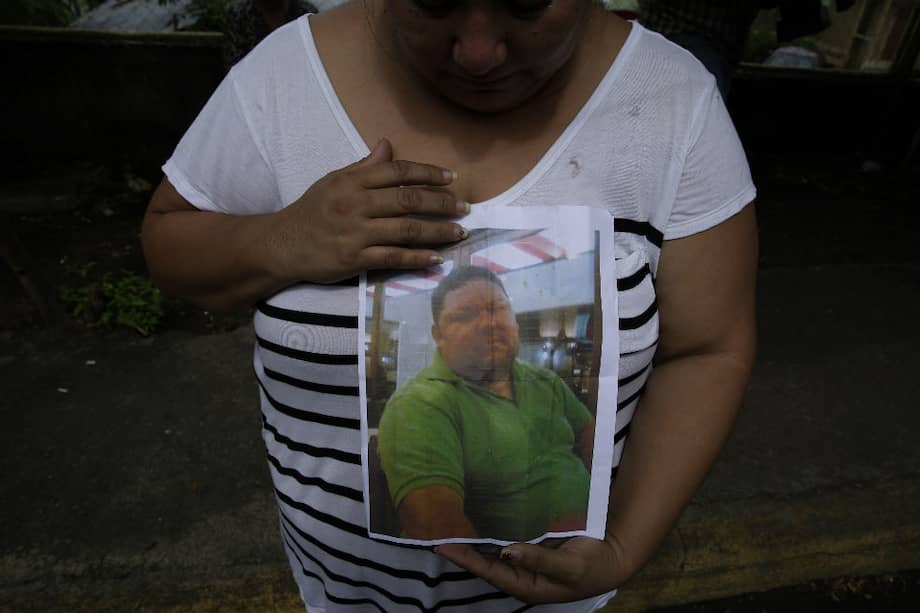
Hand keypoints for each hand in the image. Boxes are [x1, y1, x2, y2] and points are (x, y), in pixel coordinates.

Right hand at [268, 138, 467, 283]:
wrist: (281, 245)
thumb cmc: (311, 211)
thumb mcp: (334, 181)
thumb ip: (364, 167)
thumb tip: (388, 145)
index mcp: (353, 181)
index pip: (397, 172)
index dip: (428, 173)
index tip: (452, 179)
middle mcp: (356, 204)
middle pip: (408, 200)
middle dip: (441, 203)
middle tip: (465, 207)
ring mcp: (356, 233)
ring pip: (406, 229)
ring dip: (437, 231)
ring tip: (459, 232)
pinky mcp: (354, 259)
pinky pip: (393, 257)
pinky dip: (418, 258)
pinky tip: (436, 258)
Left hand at [436, 535, 628, 603]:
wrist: (613, 556)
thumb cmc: (592, 567)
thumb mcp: (569, 567)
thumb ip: (539, 560)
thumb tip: (509, 551)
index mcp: (526, 585)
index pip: (487, 570)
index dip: (464, 558)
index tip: (441, 545)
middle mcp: (520, 573)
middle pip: (485, 561)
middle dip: (462, 548)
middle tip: (437, 529)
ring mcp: (525, 560)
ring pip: (493, 549)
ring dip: (474, 537)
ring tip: (450, 521)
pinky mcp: (532, 546)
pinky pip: (507, 538)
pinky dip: (492, 529)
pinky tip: (479, 515)